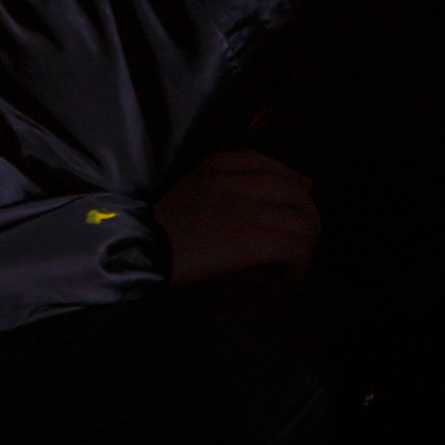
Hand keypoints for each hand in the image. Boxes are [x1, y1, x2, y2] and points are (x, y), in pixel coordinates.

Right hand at [153, 150, 320, 286]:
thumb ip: (217, 182)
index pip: (271, 165)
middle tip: (293, 248)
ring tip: (289, 266)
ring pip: (304, 222)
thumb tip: (264, 192)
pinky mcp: (251, 239)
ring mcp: (247, 209)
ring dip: (304, 247)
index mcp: (217, 166)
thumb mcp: (185, 187)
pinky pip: (295, 248)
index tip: (297, 203)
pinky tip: (283, 278)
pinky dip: (297, 266)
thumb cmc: (158, 226)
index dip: (291, 185)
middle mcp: (238, 181)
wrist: (138, 247)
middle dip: (306, 221)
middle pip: (298, 195)